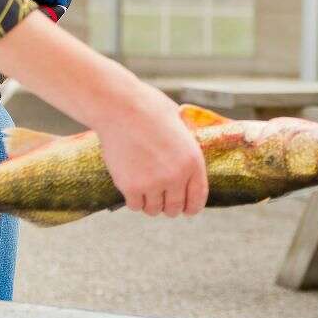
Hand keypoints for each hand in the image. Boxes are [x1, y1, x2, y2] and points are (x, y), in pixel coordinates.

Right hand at [94, 83, 207, 217]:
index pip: (197, 199)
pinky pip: (135, 206)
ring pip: (153, 210)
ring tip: (144, 189)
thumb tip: (186, 153)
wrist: (120, 107)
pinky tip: (131, 187)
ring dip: (150, 203)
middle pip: (174, 209)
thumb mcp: (179, 123)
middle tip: (160, 197)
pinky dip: (133, 199)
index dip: (191, 207)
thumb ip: (185, 143)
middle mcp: (176, 176)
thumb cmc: (148, 108)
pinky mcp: (130, 187)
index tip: (185, 210)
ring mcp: (153, 183)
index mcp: (193, 161)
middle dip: (167, 205)